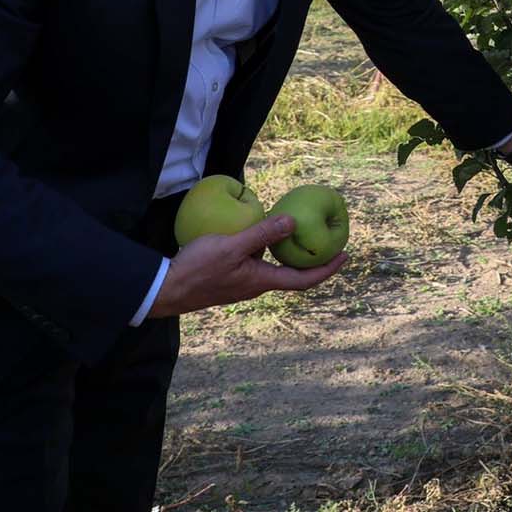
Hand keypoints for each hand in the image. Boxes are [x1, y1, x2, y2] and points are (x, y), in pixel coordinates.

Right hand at [146, 214, 345, 318]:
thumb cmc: (199, 268)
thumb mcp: (232, 245)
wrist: (166, 289)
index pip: (303, 279)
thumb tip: (293, 222)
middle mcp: (256, 286)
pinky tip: (262, 235)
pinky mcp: (230, 278)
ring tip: (299, 234)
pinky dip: (269, 252)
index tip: (345, 255)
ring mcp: (242, 284)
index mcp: (262, 281)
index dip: (326, 269)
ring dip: (290, 255)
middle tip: (327, 242)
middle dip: (312, 261)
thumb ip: (261, 234)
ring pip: (274, 270)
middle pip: (292, 276)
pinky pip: (258, 265)